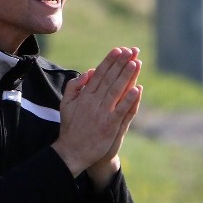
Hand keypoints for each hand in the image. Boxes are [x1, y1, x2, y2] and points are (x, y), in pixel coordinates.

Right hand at [52, 47, 142, 186]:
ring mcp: (102, 114)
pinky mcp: (109, 126)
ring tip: (136, 63)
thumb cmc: (70, 127)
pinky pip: (121, 111)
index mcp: (84, 96)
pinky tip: (137, 89)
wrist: (72, 151)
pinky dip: (129, 100)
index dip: (109, 62)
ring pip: (116, 91)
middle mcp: (93, 102)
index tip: (118, 50)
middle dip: (121, 64)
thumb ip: (74, 86)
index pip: (99, 74)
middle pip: (109, 79)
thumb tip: (88, 72)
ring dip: (126, 77)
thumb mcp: (65, 104)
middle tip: (131, 51)